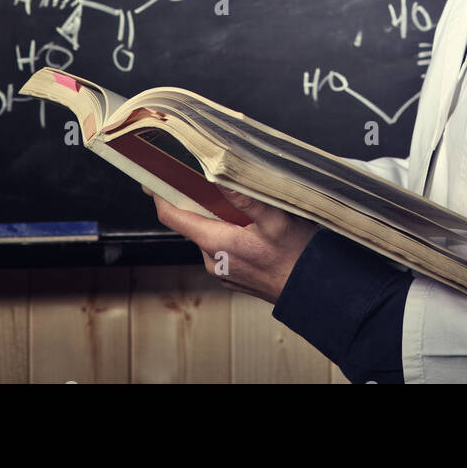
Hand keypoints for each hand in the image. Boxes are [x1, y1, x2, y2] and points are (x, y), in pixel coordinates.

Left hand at [144, 186, 319, 303]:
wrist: (312, 290)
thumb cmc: (298, 256)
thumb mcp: (277, 219)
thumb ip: (246, 198)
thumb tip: (219, 177)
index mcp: (218, 242)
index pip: (174, 217)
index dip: (161, 195)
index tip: (154, 179)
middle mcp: (213, 259)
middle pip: (191, 223)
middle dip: (199, 201)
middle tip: (213, 182)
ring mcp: (221, 270)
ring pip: (207, 234)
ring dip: (218, 218)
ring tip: (245, 210)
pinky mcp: (230, 276)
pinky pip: (219, 248)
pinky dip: (227, 234)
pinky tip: (251, 230)